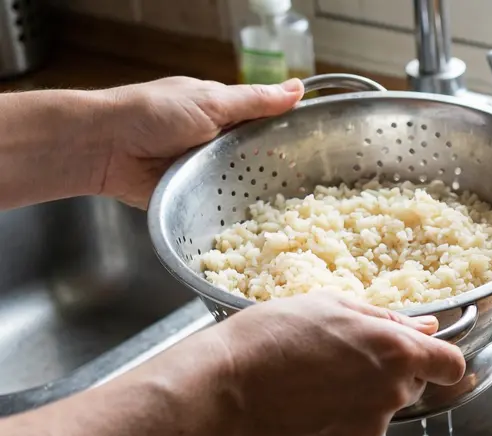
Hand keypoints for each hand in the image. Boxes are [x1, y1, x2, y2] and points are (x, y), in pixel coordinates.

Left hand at [100, 77, 304, 207]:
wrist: (104, 147)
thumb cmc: (151, 113)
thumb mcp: (211, 101)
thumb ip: (255, 101)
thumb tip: (298, 88)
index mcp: (222, 113)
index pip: (267, 122)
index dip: (292, 133)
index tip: (321, 147)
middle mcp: (216, 143)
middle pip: (259, 158)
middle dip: (280, 169)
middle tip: (314, 185)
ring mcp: (205, 171)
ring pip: (244, 185)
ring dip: (260, 195)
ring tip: (295, 210)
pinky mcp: (194, 198)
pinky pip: (221, 207)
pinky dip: (236, 213)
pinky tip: (262, 224)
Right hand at [205, 292, 465, 435]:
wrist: (223, 387)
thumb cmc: (271, 336)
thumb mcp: (331, 306)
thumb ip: (388, 319)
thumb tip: (426, 328)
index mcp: (395, 351)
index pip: (451, 364)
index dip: (442, 359)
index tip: (428, 356)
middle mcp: (391, 392)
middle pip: (412, 384)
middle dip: (392, 372)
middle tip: (344, 357)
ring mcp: (370, 425)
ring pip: (383, 408)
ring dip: (363, 395)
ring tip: (316, 378)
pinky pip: (357, 429)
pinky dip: (341, 418)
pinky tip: (308, 402)